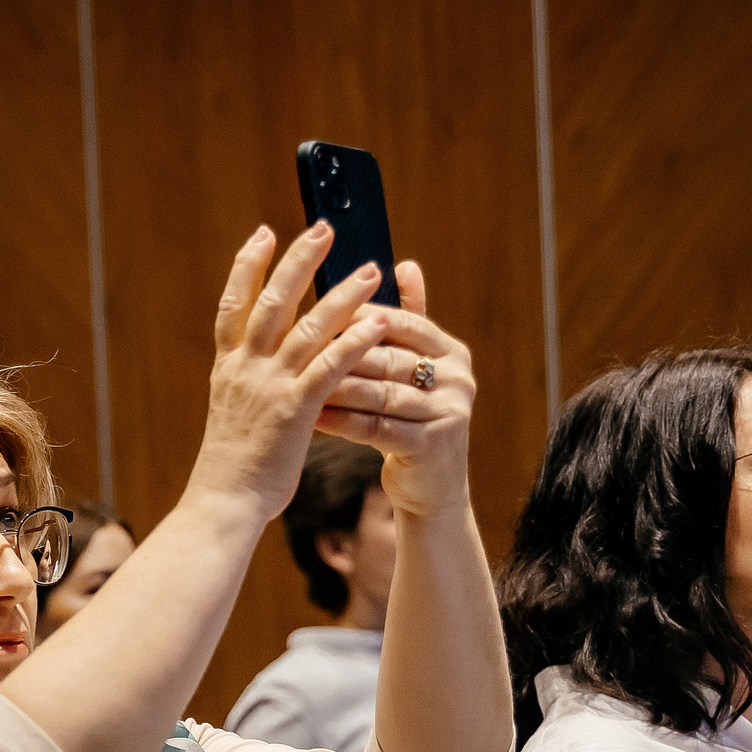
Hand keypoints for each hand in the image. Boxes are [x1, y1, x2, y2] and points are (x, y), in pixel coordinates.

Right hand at [184, 224, 394, 519]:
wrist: (222, 504)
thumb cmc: (232, 470)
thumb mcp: (235, 416)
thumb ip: (250, 386)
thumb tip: (266, 369)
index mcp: (228, 368)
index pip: (234, 304)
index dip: (248, 266)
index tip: (264, 233)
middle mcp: (245, 368)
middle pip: (272, 300)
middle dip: (299, 260)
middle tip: (324, 228)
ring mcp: (268, 387)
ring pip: (307, 327)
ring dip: (342, 294)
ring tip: (371, 269)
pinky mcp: (294, 411)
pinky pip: (329, 367)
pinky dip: (354, 341)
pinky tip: (378, 323)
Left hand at [315, 260, 475, 522]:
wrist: (431, 487)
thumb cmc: (411, 419)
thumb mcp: (414, 368)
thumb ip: (409, 318)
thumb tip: (403, 264)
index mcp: (451, 351)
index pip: (401, 321)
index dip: (358, 315)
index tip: (313, 311)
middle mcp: (458, 378)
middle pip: (387, 357)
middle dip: (339, 353)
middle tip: (294, 348)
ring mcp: (449, 412)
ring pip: (380, 392)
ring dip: (335, 387)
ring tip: (295, 382)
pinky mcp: (433, 446)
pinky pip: (377, 428)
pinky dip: (342, 422)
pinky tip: (312, 417)